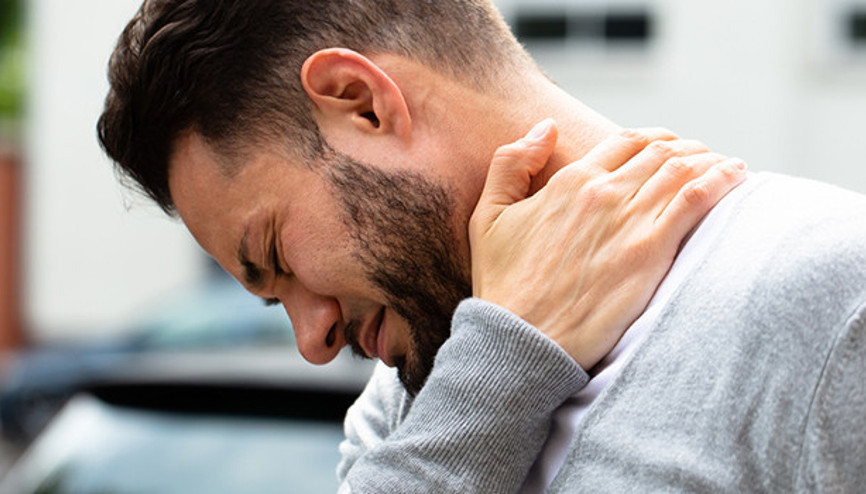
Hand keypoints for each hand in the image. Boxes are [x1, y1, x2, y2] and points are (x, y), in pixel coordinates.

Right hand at [469, 119, 745, 368]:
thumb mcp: (487, 216)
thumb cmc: (503, 285)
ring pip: (684, 168)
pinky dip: (721, 180)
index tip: (669, 148)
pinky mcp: (650, 252)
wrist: (522, 338)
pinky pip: (697, 199)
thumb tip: (546, 126)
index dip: (654, 139)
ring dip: (710, 159)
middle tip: (704, 158)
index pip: (627, 141)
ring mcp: (629, 220)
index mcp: (570, 181)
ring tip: (727, 166)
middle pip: (661, 151)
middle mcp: (603, 193)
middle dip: (688, 148)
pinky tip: (737, 176)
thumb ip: (511, 164)